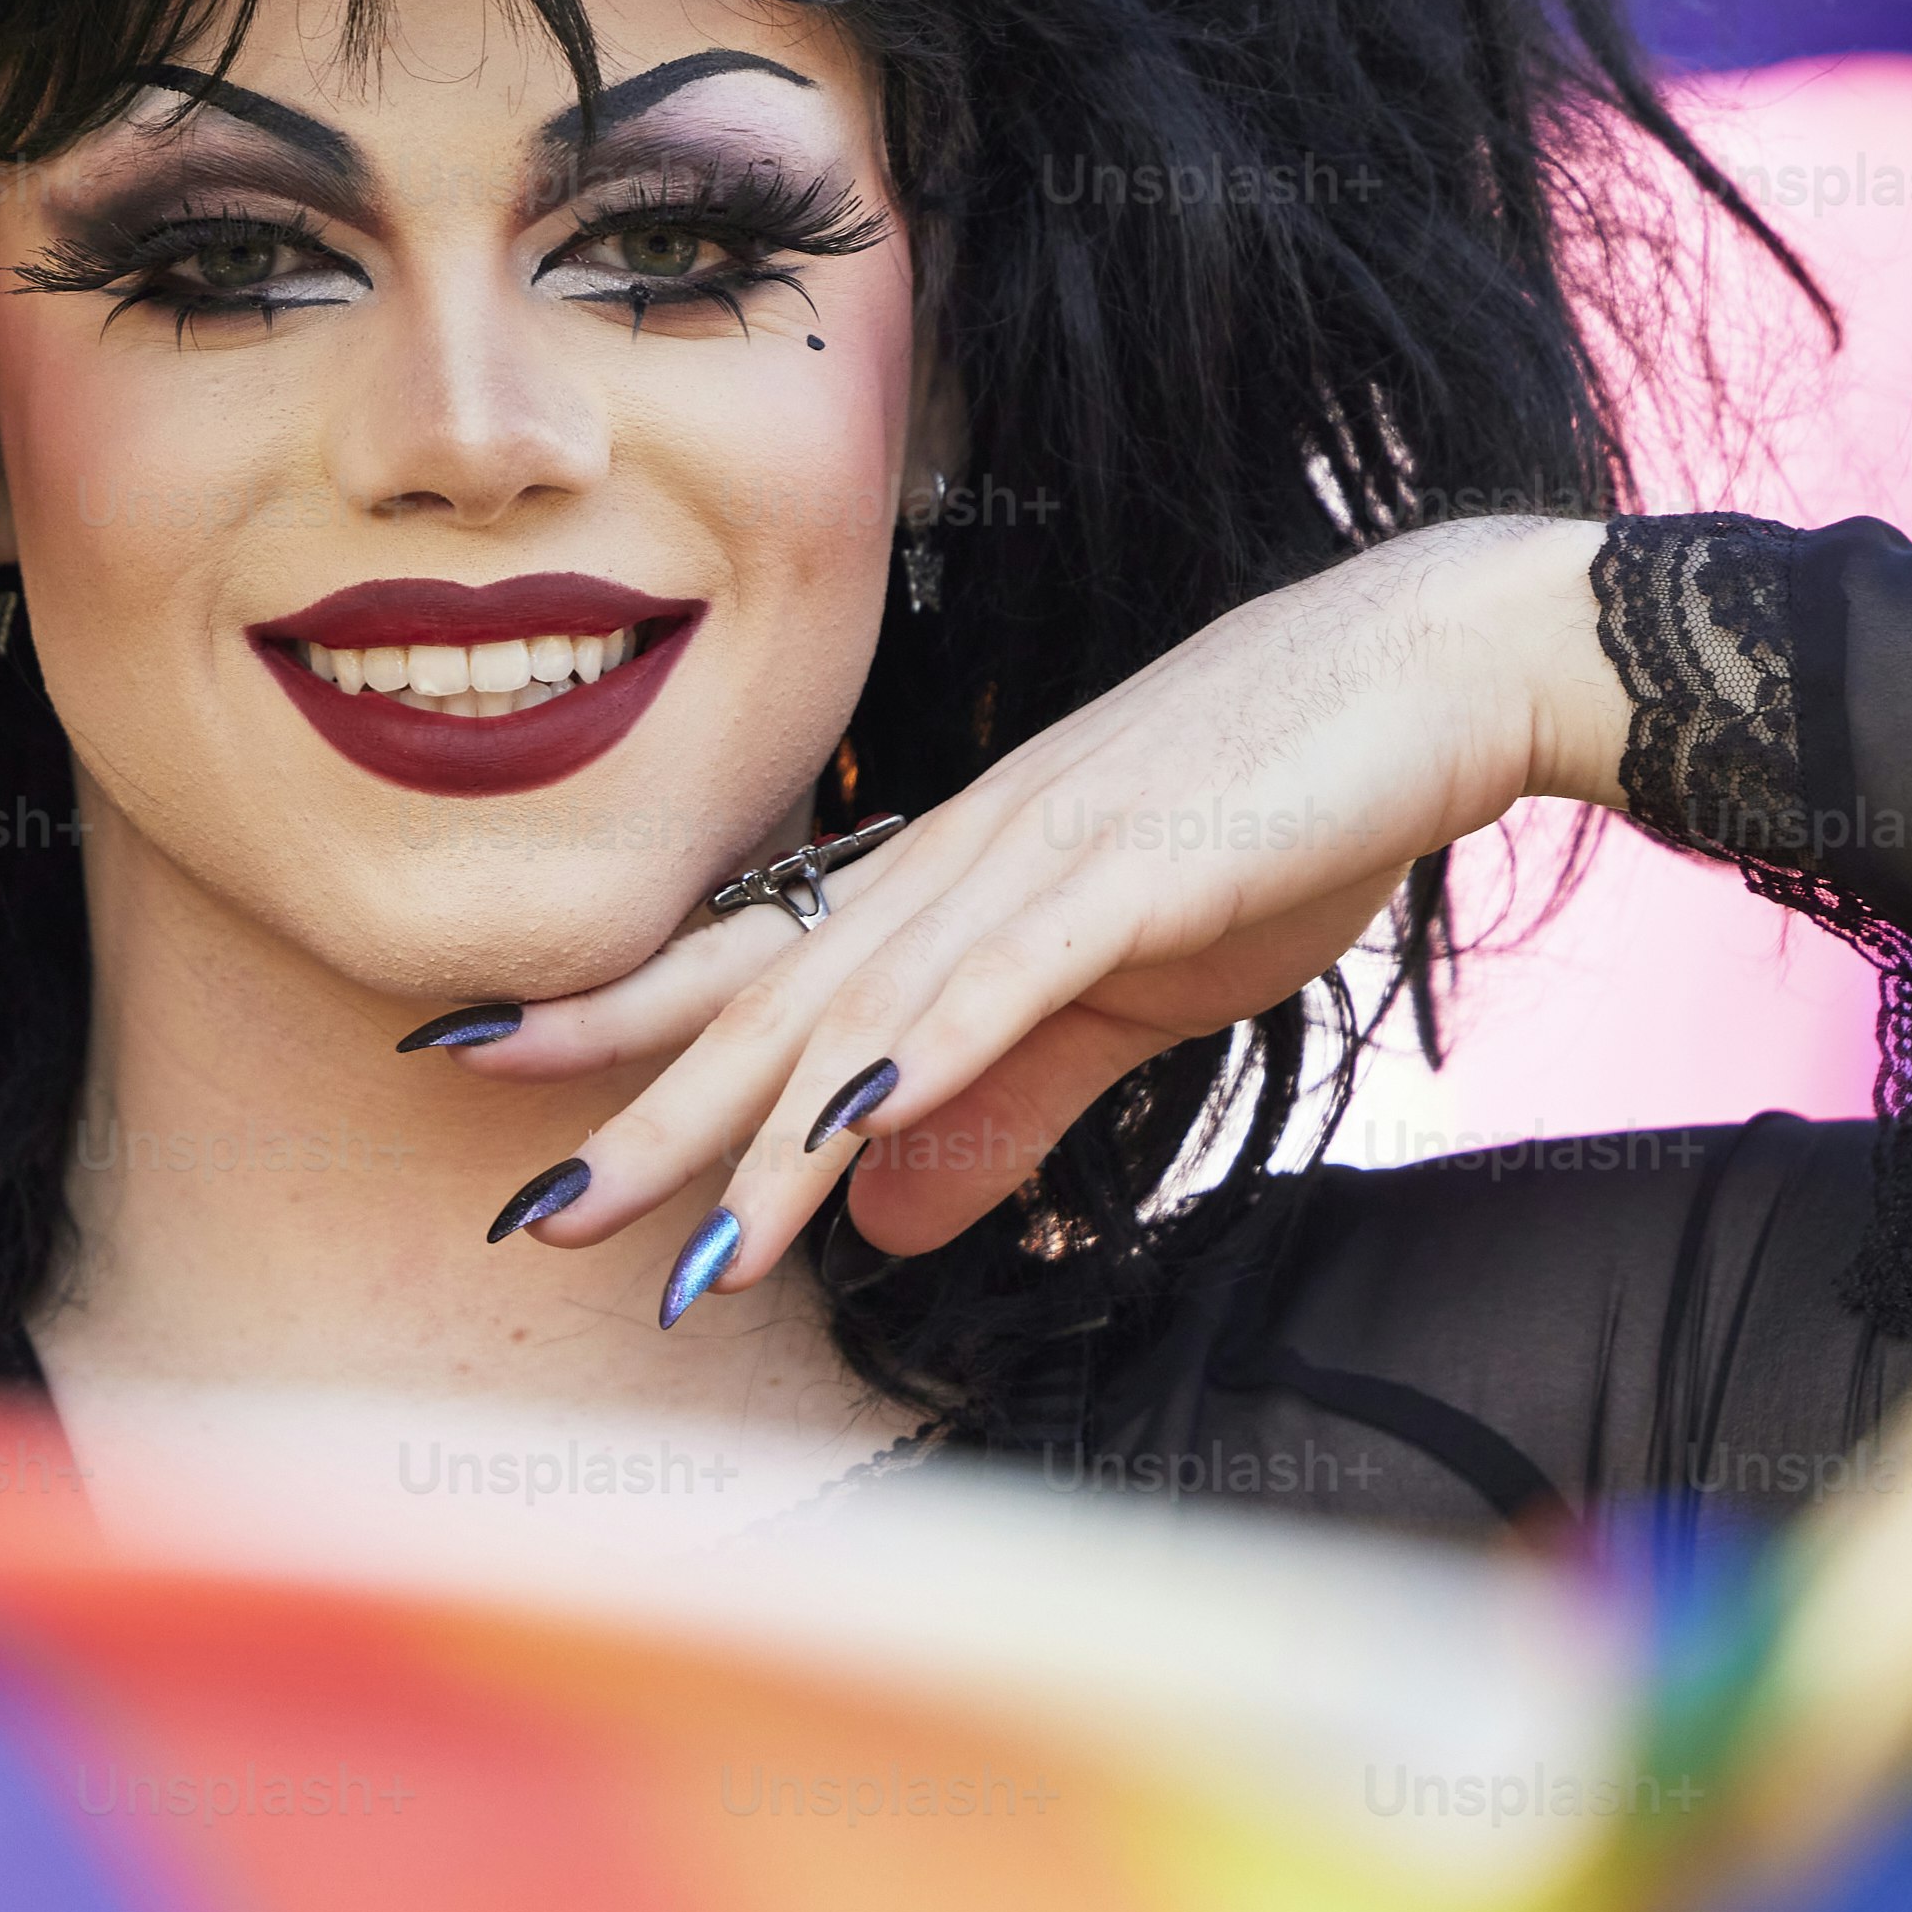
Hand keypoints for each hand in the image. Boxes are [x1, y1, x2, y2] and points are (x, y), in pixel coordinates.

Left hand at [447, 517, 1628, 1299]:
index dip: (609, 1020)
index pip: (745, 968)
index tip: (472, 1070)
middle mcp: (958, 864)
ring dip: (769, 1136)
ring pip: (869, 1013)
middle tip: (524, 1216)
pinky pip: (1015, 974)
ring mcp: (1041, 858)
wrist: (1439, 666)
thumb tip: (883, 1224)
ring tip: (680, 1245)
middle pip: (768, 1007)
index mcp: (944, 888)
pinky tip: (853, 1114)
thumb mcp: (1126, 993)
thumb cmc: (1278, 814)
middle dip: (640, 1114)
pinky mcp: (1142, 868)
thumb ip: (1003, 1104)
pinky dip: (931, 1045)